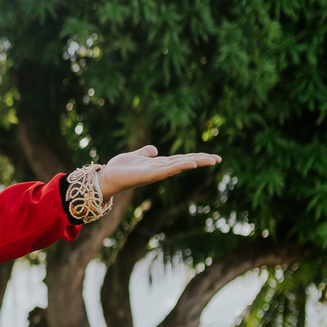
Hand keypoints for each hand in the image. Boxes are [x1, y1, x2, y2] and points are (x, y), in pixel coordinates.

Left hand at [98, 144, 219, 198]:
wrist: (108, 177)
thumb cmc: (120, 168)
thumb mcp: (136, 155)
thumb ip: (145, 152)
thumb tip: (155, 149)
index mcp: (159, 164)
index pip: (181, 159)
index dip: (196, 156)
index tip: (211, 156)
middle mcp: (161, 169)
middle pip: (185, 162)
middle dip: (201, 160)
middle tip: (219, 158)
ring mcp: (157, 172)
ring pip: (180, 165)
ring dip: (196, 162)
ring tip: (212, 159)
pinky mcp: (150, 175)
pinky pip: (168, 169)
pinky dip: (180, 166)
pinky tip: (191, 163)